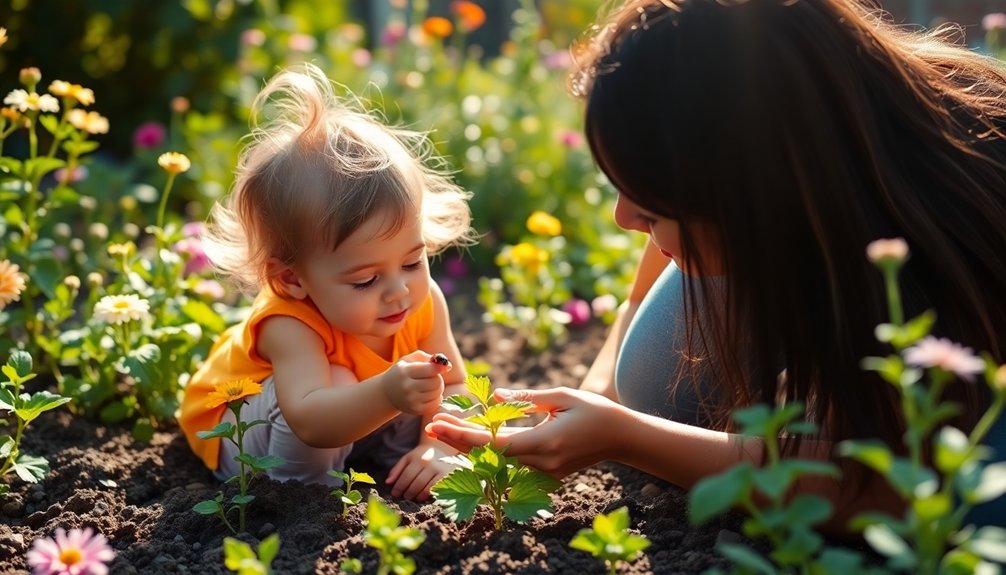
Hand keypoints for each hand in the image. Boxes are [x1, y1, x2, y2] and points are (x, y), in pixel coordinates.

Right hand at [381, 351, 450, 415]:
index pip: (432, 369)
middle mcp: (407, 386)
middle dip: (438, 378)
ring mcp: (411, 400)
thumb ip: (429, 358)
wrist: (387, 392)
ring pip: (438, 393)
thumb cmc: (403, 372)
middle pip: (437, 382)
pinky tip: (429, 394)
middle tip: (432, 377)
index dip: (440, 367)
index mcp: (405, 371)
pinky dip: (437, 398)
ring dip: (438, 388)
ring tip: (430, 385)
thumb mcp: (411, 359)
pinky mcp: (415, 410)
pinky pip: (436, 403)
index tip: (442, 366)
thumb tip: (448, 366)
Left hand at [385, 441, 459, 499]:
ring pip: (424, 488)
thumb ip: (397, 469)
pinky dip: (426, 495)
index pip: (405, 475)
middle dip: (407, 493)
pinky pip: (435, 489)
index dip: (398, 486)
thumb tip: (388, 482)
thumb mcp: (409, 458)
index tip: (394, 494)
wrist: (445, 449)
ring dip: (416, 496)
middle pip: (415, 483)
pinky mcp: (447, 476)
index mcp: (417, 456)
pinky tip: (422, 497)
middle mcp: (428, 462)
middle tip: (404, 497)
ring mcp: (439, 469)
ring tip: (412, 498)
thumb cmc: (423, 456)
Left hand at [425, 387, 626, 478]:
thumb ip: (527, 398)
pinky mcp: (544, 473)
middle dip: (457, 440)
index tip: (439, 423)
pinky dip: (487, 451)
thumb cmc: (595, 411)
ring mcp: (543, 472)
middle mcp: (541, 463)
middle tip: (429, 424)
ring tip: (442, 429)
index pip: (494, 444)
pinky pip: (509, 464)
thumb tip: (493, 396)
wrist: (621, 437)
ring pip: (496, 462)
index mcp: (545, 443)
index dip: (463, 435)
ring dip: (469, 446)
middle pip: (488, 456)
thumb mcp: (562, 395)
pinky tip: (469, 438)